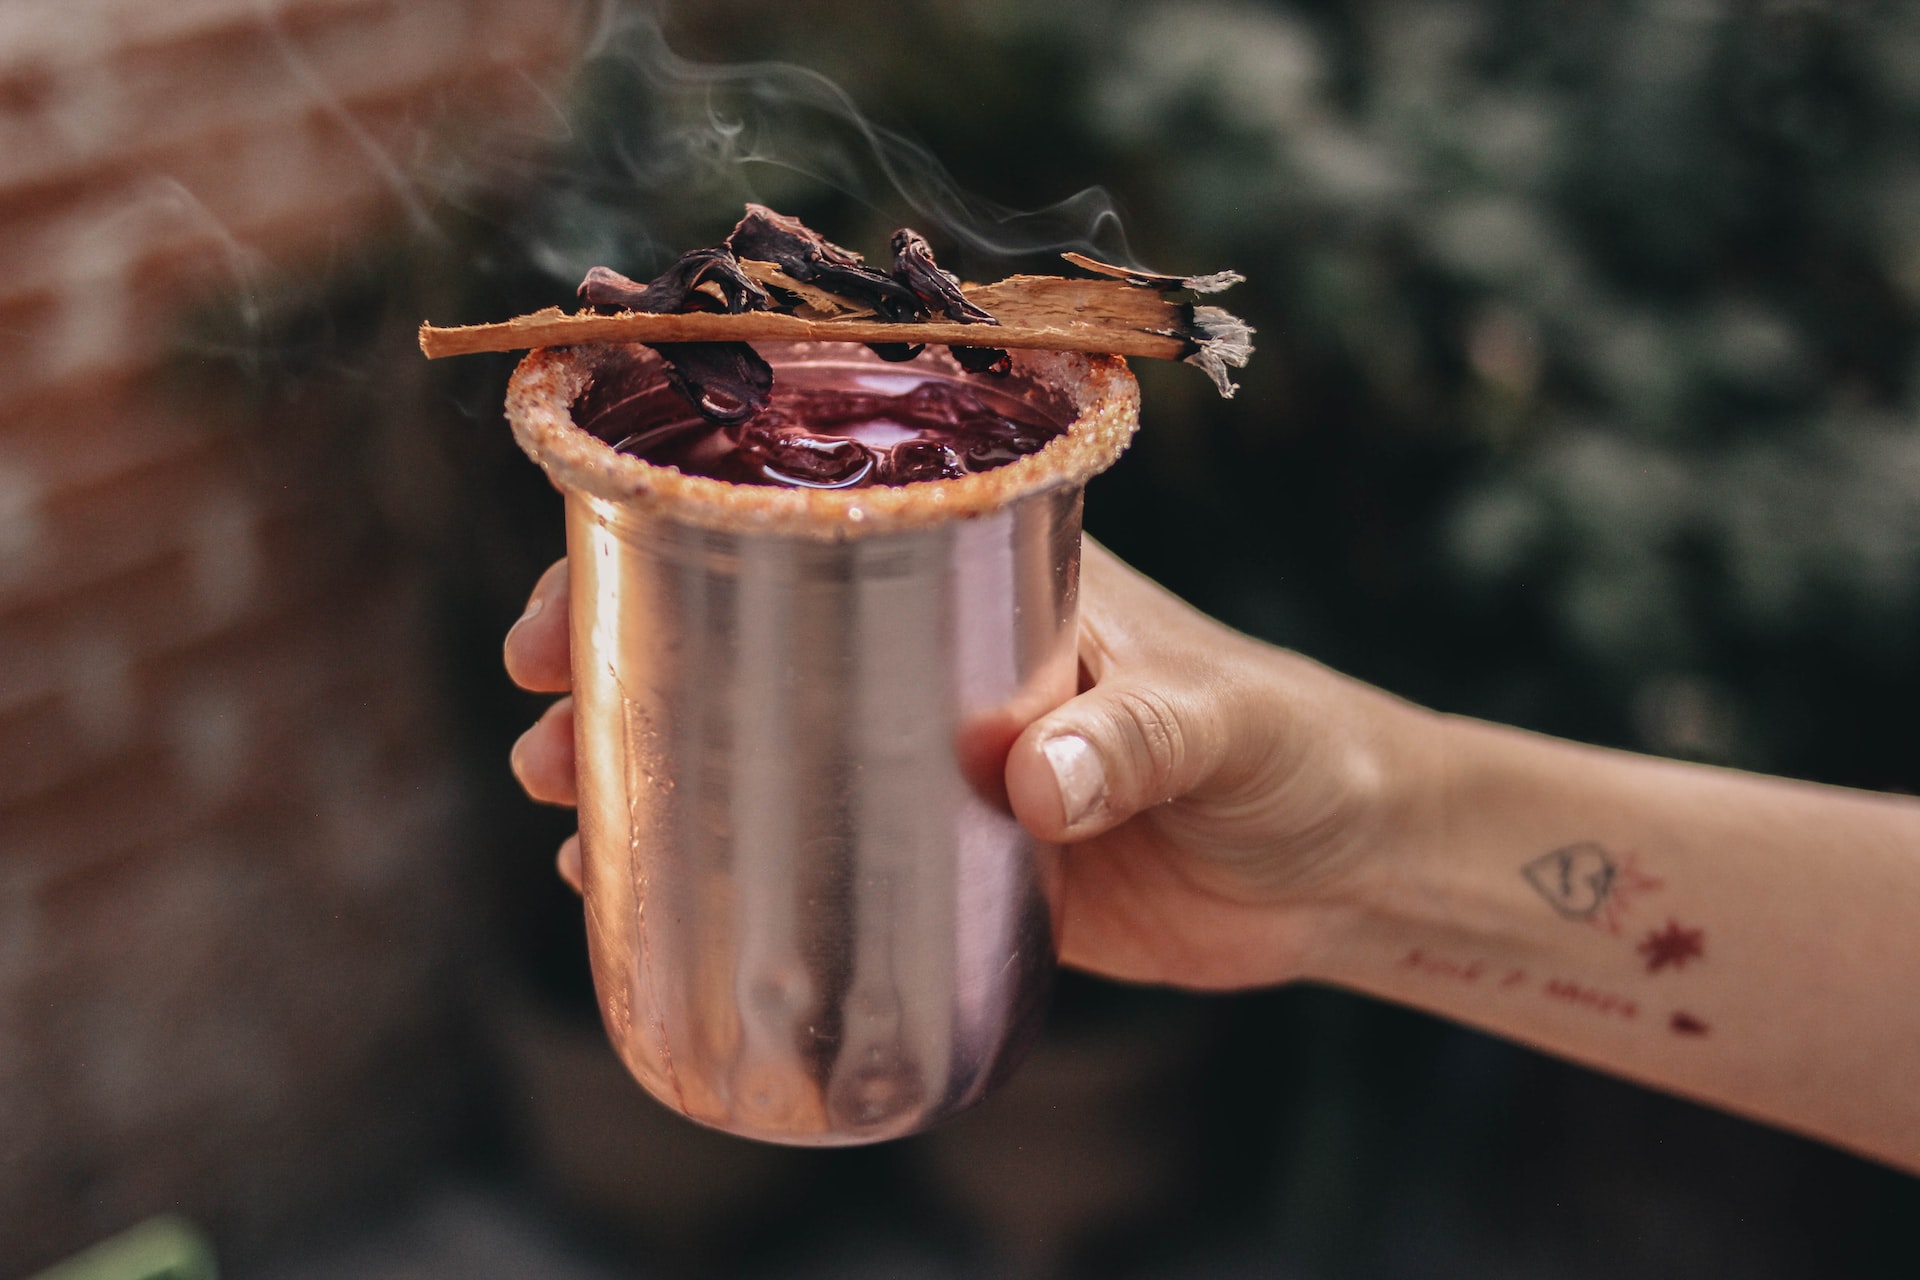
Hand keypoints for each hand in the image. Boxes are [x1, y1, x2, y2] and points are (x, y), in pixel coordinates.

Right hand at [504, 543, 1446, 990]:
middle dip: (632, 666)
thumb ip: (1139, 741)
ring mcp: (935, 756)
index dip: (681, 541)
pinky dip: (737, 870)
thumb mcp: (1223, 725)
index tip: (578, 587)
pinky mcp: (954, 857)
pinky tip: (654, 902)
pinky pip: (820, 855)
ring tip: (570, 821)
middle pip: (754, 634)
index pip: (812, 522)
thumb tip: (1032, 783)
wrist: (1346, 867)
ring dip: (661, 770)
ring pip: (766, 744)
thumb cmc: (1297, 748)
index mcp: (989, 574)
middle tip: (540, 725)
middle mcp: (940, 652)